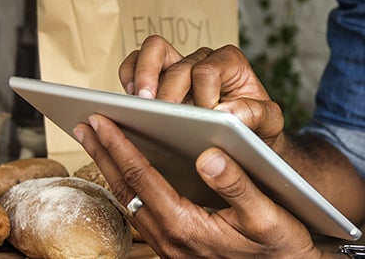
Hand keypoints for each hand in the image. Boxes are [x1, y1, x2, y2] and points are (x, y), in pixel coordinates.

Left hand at [74, 114, 324, 258]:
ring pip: (129, 202)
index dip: (119, 145)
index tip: (101, 119)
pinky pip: (140, 213)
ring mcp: (169, 247)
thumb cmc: (280, 245)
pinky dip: (128, 186)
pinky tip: (126, 171)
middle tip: (83, 123)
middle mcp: (170, 240)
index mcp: (186, 227)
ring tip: (97, 141)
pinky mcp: (174, 248)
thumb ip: (236, 184)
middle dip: (102, 153)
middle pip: (125, 190)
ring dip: (110, 169)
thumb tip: (208, 153)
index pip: (142, 178)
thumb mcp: (267, 214)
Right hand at [119, 35, 285, 144]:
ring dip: (142, 75)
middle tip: (162, 113)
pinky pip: (135, 65)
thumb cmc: (257, 127)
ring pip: (152, 51)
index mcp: (230, 63)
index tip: (205, 118)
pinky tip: (131, 104)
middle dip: (167, 90)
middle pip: (176, 63)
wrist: (247, 137)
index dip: (202, 94)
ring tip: (140, 104)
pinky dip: (129, 77)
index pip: (206, 70)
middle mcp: (202, 59)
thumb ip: (256, 114)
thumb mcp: (269, 123)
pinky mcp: (158, 80)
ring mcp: (177, 67)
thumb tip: (226, 113)